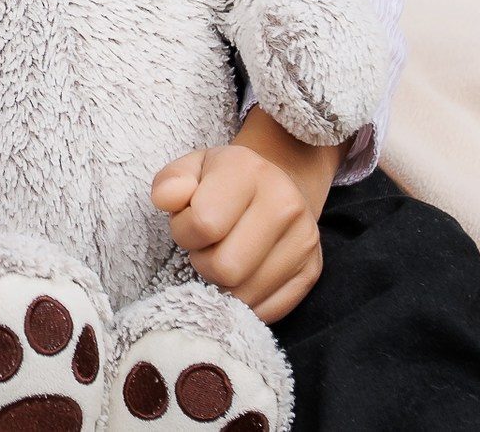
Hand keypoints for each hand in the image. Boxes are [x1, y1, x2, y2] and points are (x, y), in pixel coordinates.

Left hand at [149, 135, 330, 323]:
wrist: (277, 187)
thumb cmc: (224, 182)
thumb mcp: (191, 169)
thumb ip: (170, 182)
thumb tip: (167, 200)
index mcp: (248, 171)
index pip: (203, 224)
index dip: (183, 232)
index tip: (188, 223)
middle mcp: (285, 203)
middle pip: (225, 268)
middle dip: (203, 263)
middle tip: (206, 247)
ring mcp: (304, 239)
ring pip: (245, 295)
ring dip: (223, 286)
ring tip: (225, 258)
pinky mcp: (312, 271)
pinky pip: (268, 311)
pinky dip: (246, 303)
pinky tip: (242, 277)